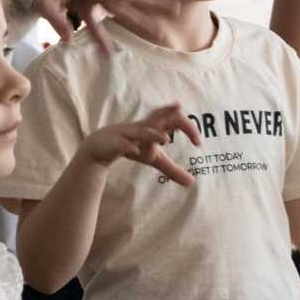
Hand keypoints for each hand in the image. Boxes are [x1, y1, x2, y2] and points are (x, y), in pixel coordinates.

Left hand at [35, 0, 182, 55]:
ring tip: (159, 32)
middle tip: (176, 8)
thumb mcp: (43, 1)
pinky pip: (97, 23)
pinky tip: (109, 53)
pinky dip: (102, 37)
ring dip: (139, 20)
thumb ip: (57, 19)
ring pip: (120, 10)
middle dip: (152, 2)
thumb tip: (69, 38)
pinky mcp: (84, 6)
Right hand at [83, 103, 200, 187]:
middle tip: (189, 127)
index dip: (189, 128)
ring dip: (153, 133)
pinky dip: (128, 145)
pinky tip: (136, 151)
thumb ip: (173, 170)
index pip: (175, 120)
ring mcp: (128, 133)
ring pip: (141, 130)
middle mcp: (143, 127)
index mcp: (155, 128)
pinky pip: (121, 142)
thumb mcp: (155, 159)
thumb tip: (192, 183)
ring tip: (166, 139)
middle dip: (174, 117)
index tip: (199, 143)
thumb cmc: (133, 147)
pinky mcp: (114, 142)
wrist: (100, 147)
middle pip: (160, 116)